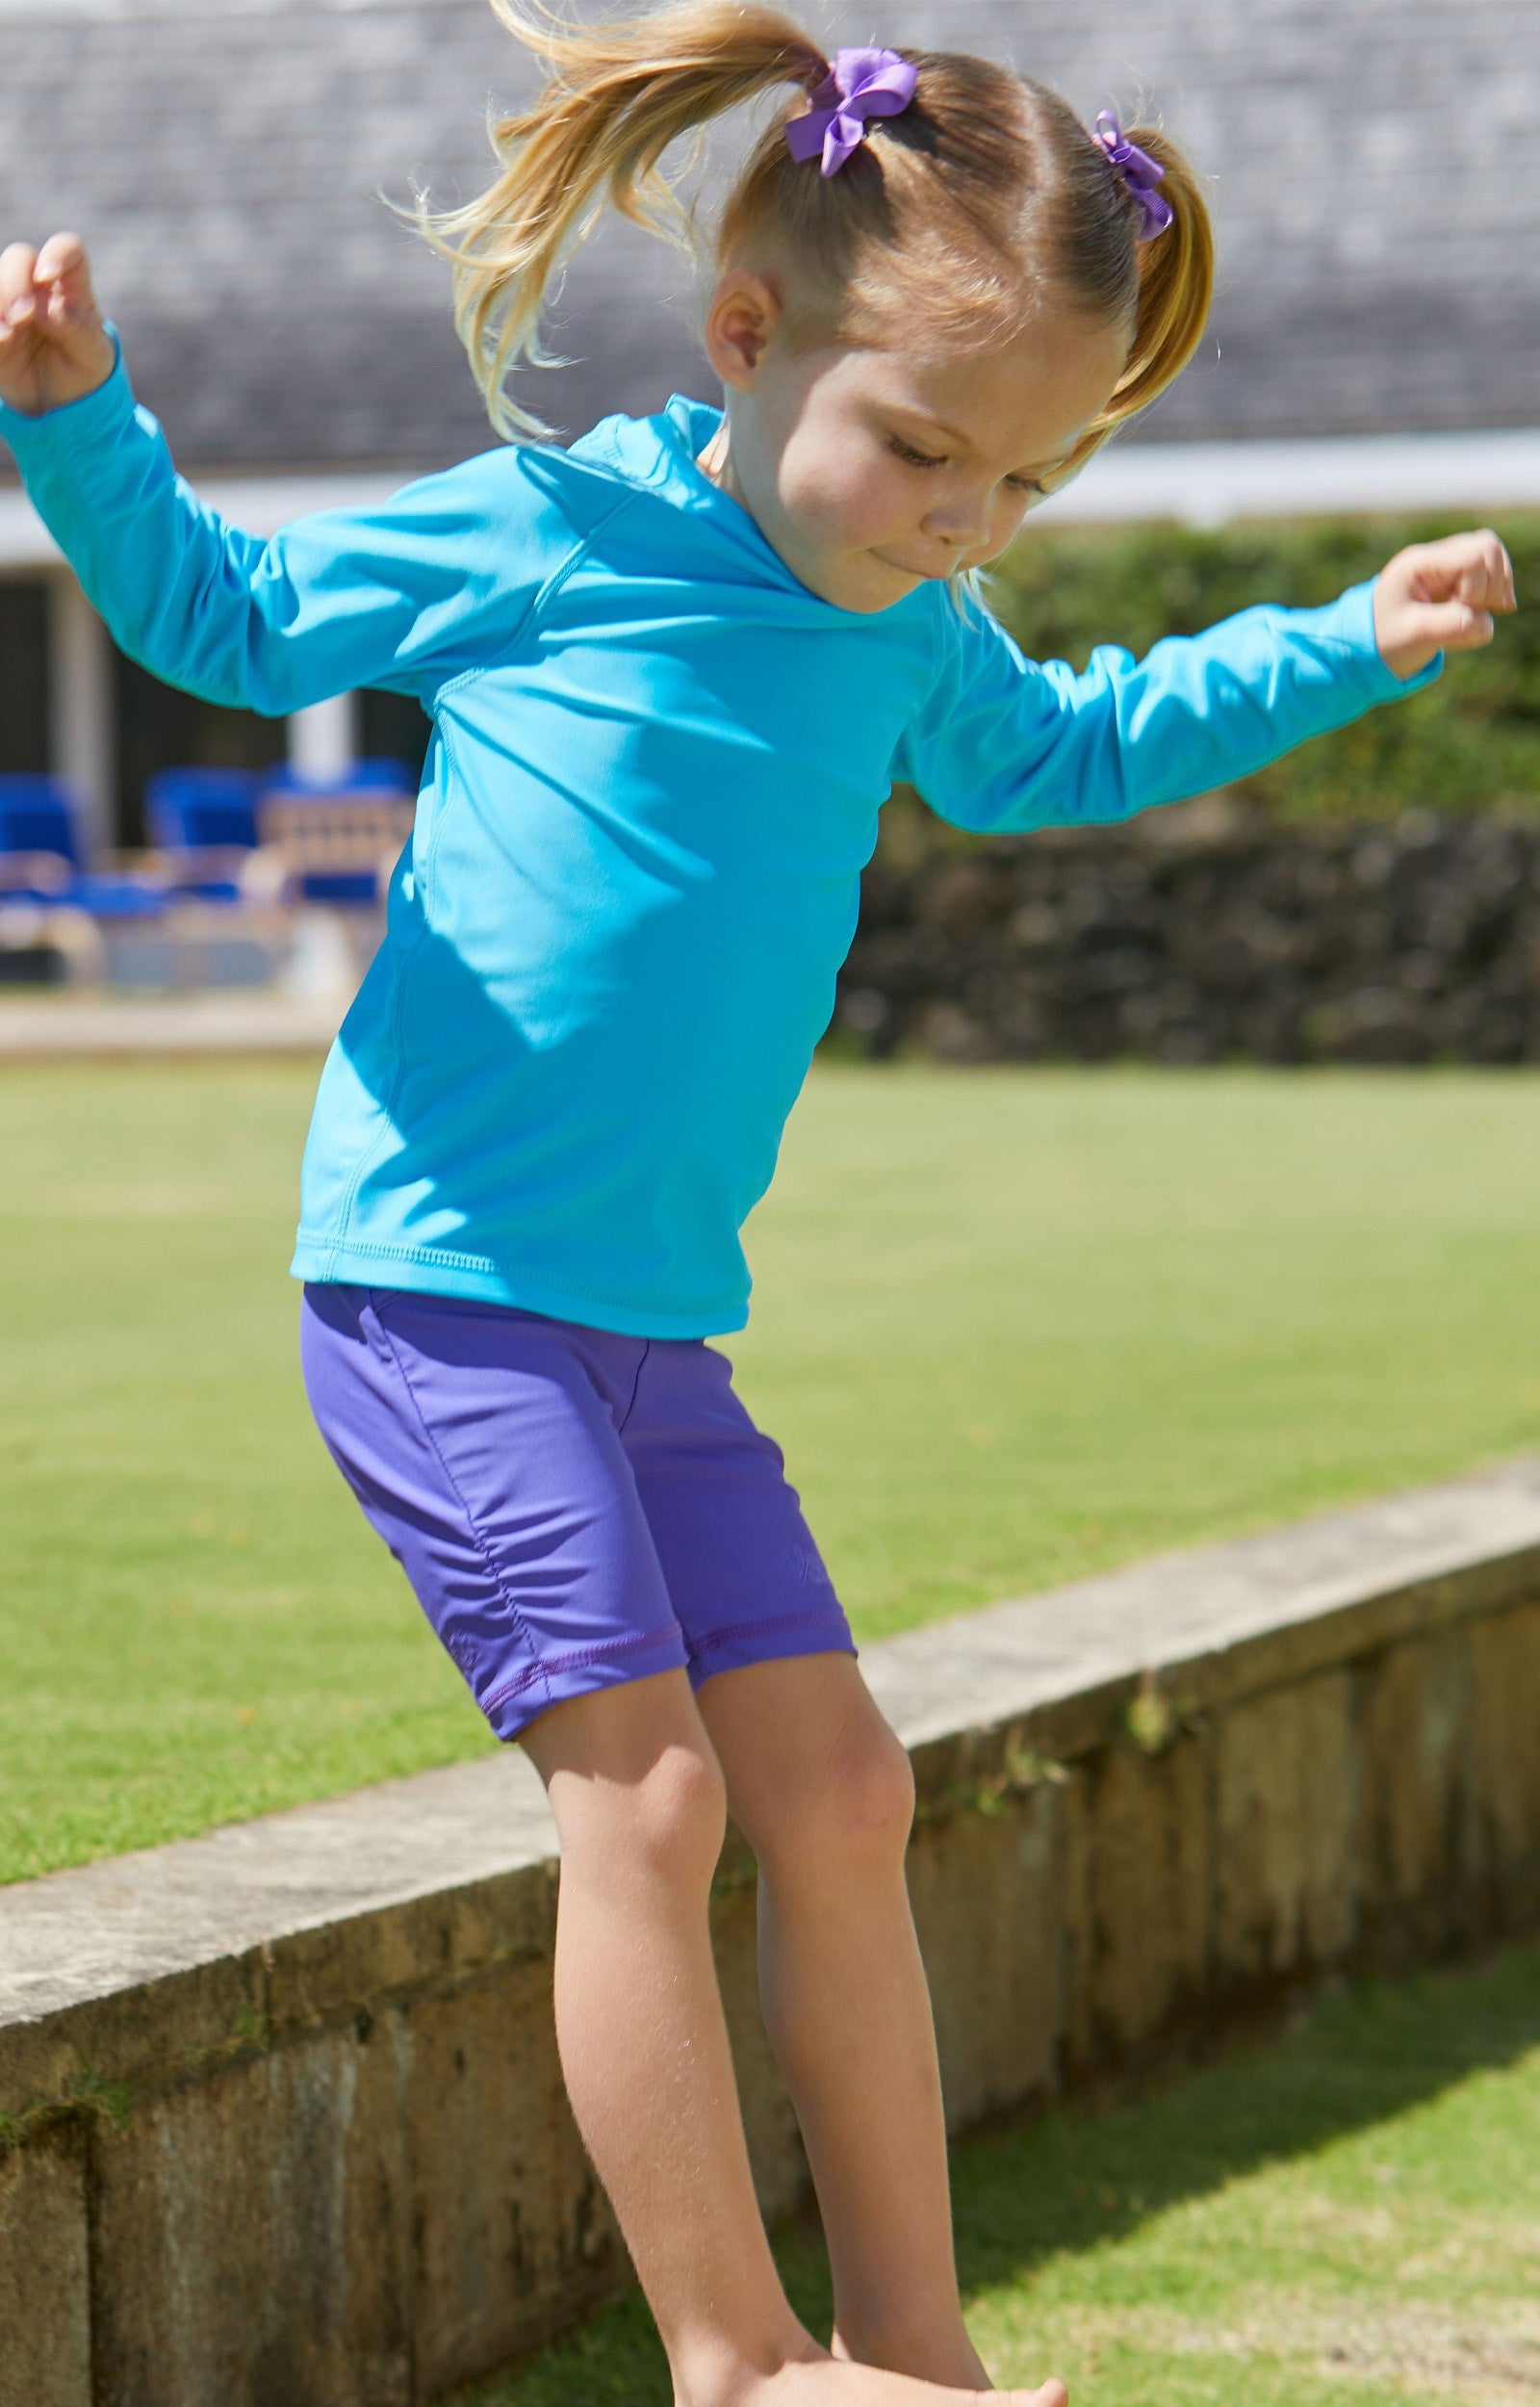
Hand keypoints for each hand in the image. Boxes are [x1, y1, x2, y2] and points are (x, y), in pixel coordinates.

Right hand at [0, 232, 115, 416]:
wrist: (61, 399)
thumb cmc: (83, 367)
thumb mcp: (93, 354)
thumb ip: (79, 329)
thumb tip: (53, 310)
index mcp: (71, 286)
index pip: (67, 249)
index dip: (56, 254)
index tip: (48, 277)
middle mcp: (38, 285)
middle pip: (19, 257)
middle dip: (16, 282)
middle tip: (22, 316)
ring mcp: (10, 299)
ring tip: (6, 336)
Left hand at [1373, 530, 1515, 680]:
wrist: (1372, 648)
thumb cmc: (1385, 640)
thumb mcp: (1414, 636)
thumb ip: (1450, 627)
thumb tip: (1485, 623)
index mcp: (1419, 563)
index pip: (1471, 559)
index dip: (1477, 589)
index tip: (1457, 613)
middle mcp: (1436, 558)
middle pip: (1488, 548)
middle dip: (1492, 585)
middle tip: (1473, 613)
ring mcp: (1448, 567)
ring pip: (1494, 557)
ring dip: (1496, 589)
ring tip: (1479, 614)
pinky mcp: (1457, 581)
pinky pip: (1491, 575)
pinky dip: (1494, 595)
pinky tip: (1484, 614)